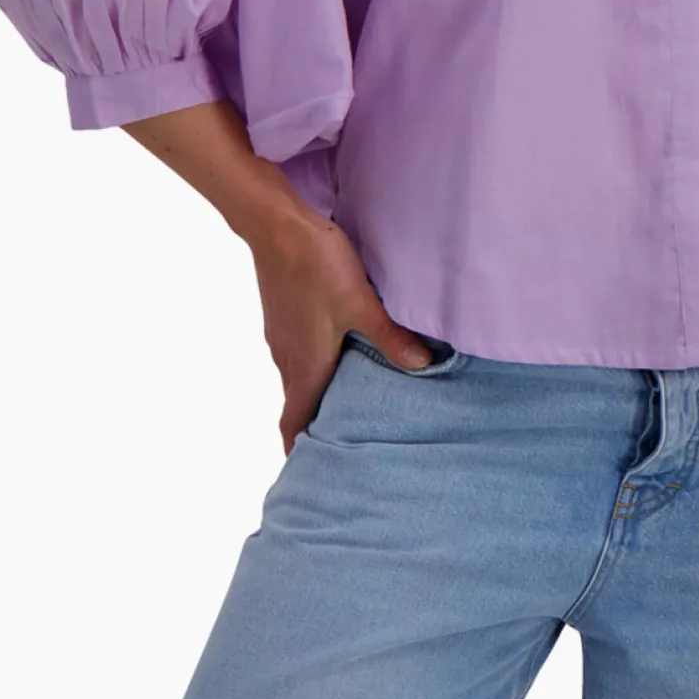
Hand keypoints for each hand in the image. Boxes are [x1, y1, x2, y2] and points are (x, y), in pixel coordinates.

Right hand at [249, 212, 439, 454]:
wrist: (276, 225)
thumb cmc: (317, 266)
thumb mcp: (360, 303)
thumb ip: (390, 338)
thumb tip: (421, 367)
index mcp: (305, 365)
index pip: (293, 421)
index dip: (298, 449)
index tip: (307, 473)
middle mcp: (287, 357)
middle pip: (296, 403)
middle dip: (311, 425)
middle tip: (335, 442)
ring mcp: (280, 336)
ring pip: (295, 377)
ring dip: (312, 394)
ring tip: (340, 402)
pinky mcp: (281, 316)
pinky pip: (294, 354)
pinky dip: (310, 366)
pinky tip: (333, 352)